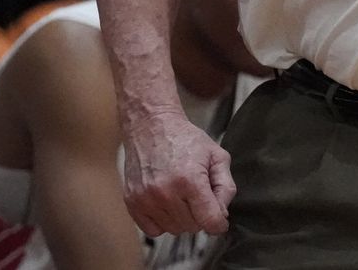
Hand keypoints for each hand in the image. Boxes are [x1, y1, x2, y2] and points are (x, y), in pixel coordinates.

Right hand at [122, 110, 234, 236]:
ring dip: (182, 218)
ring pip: (174, 230)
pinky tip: (167, 202)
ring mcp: (146, 200)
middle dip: (200, 215)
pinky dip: (163, 221)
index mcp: (190, 180)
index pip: (209, 220)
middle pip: (193, 227)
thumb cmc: (186, 139)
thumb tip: (222, 215)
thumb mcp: (217, 156)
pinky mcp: (132, 203)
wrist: (152, 127)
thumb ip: (226, 187)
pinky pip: (154, 231)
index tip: (220, 220)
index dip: (219, 223)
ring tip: (182, 194)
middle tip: (198, 194)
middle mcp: (166, 193)